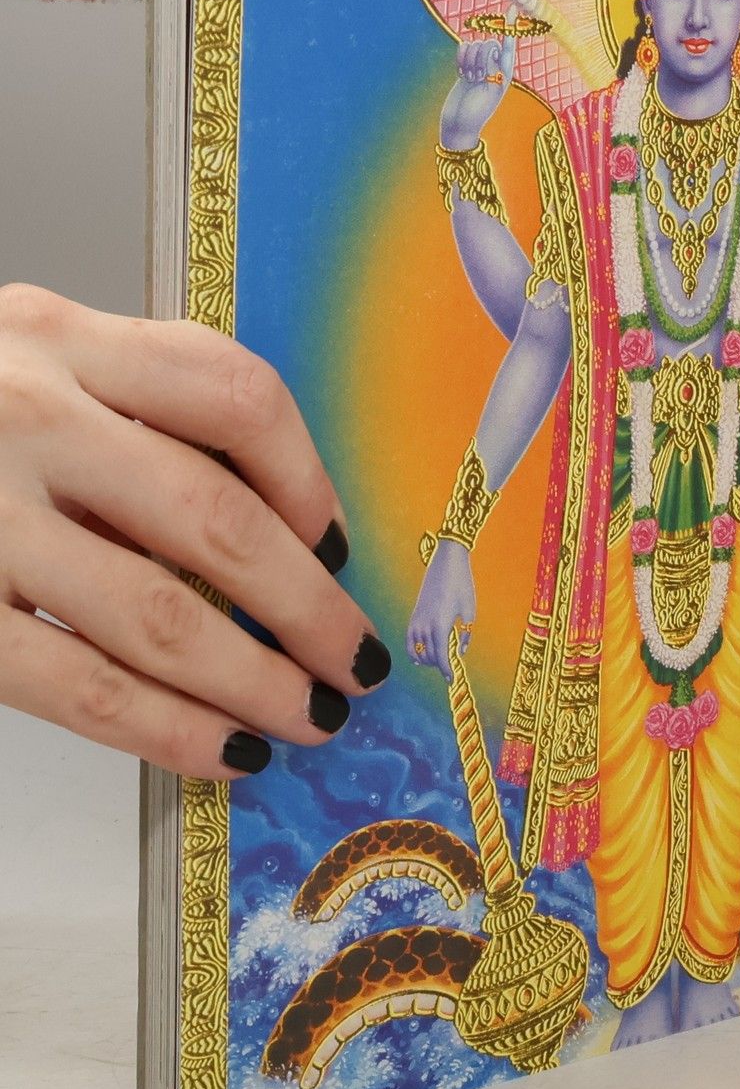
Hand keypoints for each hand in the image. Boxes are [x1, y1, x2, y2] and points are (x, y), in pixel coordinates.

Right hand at [0, 286, 389, 778]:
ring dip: (255, 681)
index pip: (236, 395)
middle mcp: (23, 412)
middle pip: (218, 518)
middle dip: (309, 608)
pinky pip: (79, 681)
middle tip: (356, 663)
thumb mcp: (29, 363)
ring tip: (308, 717)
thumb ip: (137, 412)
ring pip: (160, 612)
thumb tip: (288, 534)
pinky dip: (166, 728)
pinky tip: (219, 750)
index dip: (311, 479)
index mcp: (61, 338)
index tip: (340, 544)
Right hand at [407, 539, 475, 683]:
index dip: (446, 670)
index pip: (441, 656)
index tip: (451, 679)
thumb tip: (460, 652)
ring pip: (417, 650)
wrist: (447, 564)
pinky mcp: (413, 615)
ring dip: (427, 660)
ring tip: (438, 664)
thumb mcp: (469, 611)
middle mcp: (424, 626)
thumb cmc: (462, 585)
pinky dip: (413, 651)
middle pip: (429, 655)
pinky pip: (409, 640)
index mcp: (440, 626)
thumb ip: (465, 634)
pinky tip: (419, 657)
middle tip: (450, 670)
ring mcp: (416, 620)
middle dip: (439, 665)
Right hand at [439, 27, 516, 150]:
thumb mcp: (490, 90)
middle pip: (487, 43)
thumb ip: (492, 68)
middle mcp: (495, 67)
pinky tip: (461, 75)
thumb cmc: (477, 112)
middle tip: (476, 78)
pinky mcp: (465, 66)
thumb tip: (489, 49)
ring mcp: (479, 66)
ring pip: (473, 45)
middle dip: (479, 57)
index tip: (512, 9)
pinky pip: (462, 49)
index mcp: (506, 73)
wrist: (458, 123)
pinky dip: (460, 60)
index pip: (508, 44)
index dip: (510, 26)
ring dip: (468, 61)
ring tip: (469, 80)